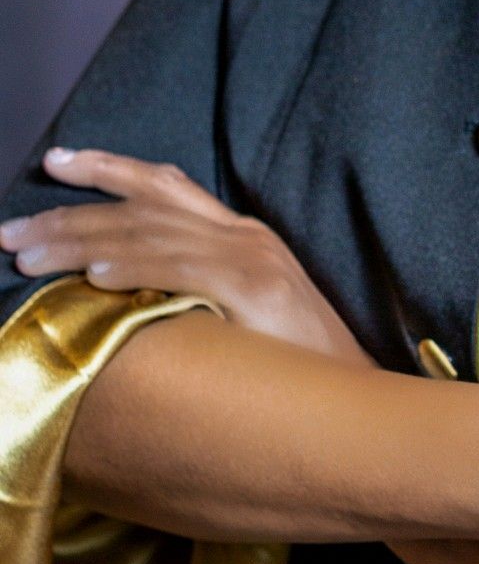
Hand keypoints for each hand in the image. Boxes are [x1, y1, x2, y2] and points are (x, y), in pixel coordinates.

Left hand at [0, 146, 373, 367]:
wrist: (358, 401)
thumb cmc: (294, 370)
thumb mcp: (243, 314)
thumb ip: (196, 290)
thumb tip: (124, 295)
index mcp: (241, 236)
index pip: (165, 186)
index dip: (109, 169)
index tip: (57, 162)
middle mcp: (244, 235)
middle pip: (144, 207)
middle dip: (71, 212)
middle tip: (11, 227)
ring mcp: (251, 259)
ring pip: (149, 234)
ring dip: (80, 241)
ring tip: (27, 254)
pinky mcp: (255, 289)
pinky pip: (181, 270)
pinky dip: (135, 268)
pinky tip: (93, 276)